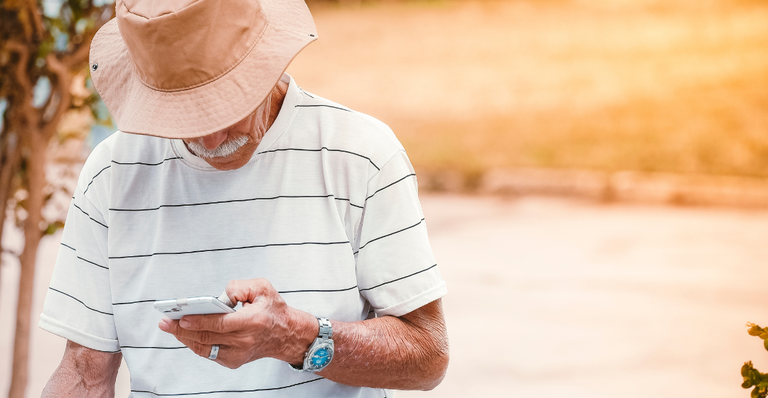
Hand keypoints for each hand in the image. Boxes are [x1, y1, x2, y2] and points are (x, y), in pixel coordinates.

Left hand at [158, 278, 316, 368]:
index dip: (198, 321)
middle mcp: (245, 340)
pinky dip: (196, 344)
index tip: (181, 318)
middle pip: (207, 337)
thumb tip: (219, 296)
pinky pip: (209, 353)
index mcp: (252, 321)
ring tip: (170, 327)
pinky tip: (186, 335)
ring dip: (185, 338)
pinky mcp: (234, 361)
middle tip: (165, 322)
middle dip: (182, 330)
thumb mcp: (262, 288)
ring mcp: (239, 353)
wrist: (287, 335)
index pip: (220, 323)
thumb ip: (239, 286)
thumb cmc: (274, 310)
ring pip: (205, 348)